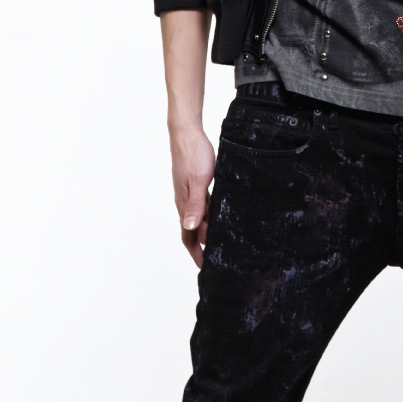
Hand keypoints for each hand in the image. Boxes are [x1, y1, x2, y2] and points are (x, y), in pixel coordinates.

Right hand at [170, 125, 215, 267]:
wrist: (186, 133)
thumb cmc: (193, 155)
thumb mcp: (198, 181)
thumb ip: (196, 205)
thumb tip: (191, 228)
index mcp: (184, 204)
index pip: (188, 236)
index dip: (196, 253)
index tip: (205, 268)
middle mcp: (185, 202)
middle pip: (192, 231)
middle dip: (201, 247)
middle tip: (214, 260)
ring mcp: (189, 193)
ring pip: (197, 219)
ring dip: (206, 232)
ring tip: (218, 243)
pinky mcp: (194, 184)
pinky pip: (202, 206)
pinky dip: (208, 216)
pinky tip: (217, 216)